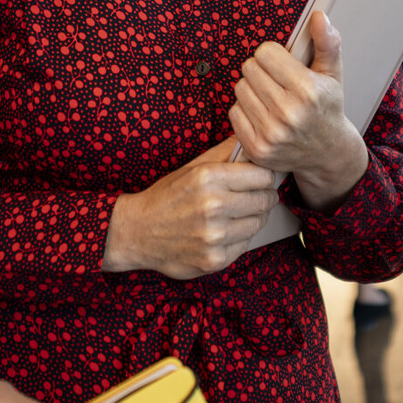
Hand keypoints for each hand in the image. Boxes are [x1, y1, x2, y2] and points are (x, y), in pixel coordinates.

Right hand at [101, 137, 279, 278]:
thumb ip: (226, 152)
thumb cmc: (168, 195)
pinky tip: (225, 231)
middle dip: (264, 196)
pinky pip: (245, 244)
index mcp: (209, 178)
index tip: (260, 179)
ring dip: (253, 217)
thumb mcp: (194, 166)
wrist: (137, 232)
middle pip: (265, 200)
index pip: (263, 176)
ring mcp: (214, 236)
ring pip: (259, 222)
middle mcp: (213, 206)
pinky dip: (240, 237)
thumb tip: (254, 142)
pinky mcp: (214, 260)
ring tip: (238, 213)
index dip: (265, 176)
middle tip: (254, 196)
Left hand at [230, 12, 368, 210]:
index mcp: (308, 90)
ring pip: (240, 88)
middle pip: (250, 68)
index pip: (265, 53)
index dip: (273, 55)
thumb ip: (327, 42)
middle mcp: (288, 113)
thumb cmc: (327, 107)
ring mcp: (271, 133)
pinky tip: (263, 113)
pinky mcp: (257, 148)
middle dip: (262, 70)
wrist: (328, 152)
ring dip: (252, 88)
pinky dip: (246, 109)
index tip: (283, 64)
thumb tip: (318, 17)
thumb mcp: (333, 73)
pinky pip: (234, 112)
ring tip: (271, 96)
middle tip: (277, 80)